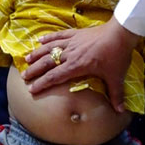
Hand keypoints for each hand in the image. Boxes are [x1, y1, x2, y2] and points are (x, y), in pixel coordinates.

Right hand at [22, 18, 139, 112]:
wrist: (120, 33)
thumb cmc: (117, 55)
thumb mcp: (116, 77)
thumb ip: (116, 94)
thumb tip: (120, 111)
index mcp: (76, 66)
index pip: (54, 76)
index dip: (42, 83)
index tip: (31, 89)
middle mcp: (70, 54)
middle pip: (47, 62)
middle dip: (34, 70)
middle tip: (24, 76)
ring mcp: (71, 42)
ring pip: (49, 48)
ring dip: (37, 54)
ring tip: (26, 59)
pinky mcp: (75, 33)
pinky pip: (58, 35)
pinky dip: (48, 37)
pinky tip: (39, 40)